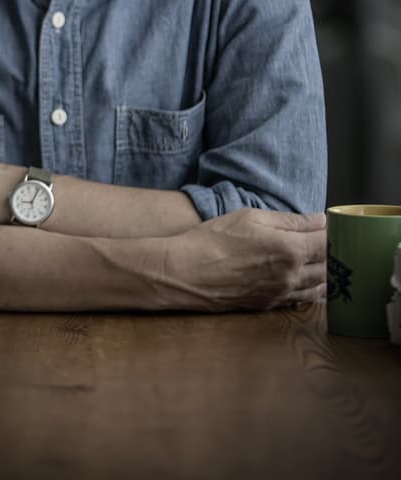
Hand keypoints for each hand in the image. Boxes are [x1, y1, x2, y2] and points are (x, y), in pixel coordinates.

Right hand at [162, 208, 325, 311]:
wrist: (187, 272)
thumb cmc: (215, 239)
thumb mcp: (251, 217)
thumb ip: (290, 220)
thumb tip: (320, 221)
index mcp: (290, 249)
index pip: (328, 242)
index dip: (333, 233)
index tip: (330, 225)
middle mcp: (291, 275)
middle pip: (329, 267)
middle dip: (333, 253)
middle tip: (328, 241)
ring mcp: (281, 293)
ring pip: (319, 287)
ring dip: (326, 273)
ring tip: (322, 260)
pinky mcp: (269, 305)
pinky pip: (302, 300)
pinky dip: (312, 290)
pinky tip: (307, 280)